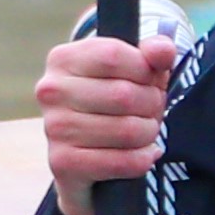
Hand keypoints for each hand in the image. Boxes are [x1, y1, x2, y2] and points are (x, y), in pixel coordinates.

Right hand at [36, 24, 181, 214]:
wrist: (81, 157)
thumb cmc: (110, 103)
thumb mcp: (132, 70)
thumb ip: (152, 53)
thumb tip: (163, 51)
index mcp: (63, 59)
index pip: (114, 55)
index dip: (145, 70)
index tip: (150, 80)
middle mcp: (51, 91)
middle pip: (124, 94)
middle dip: (153, 104)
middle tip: (152, 110)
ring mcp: (54, 128)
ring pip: (127, 130)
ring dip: (149, 133)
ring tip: (146, 131)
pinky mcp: (63, 163)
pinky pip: (122, 161)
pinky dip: (143, 159)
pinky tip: (144, 154)